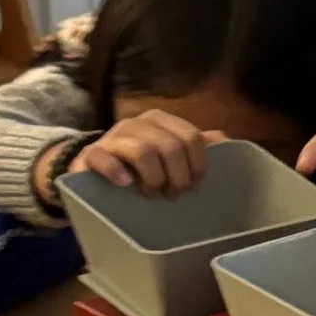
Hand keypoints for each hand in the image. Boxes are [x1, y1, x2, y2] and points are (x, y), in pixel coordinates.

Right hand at [73, 110, 220, 196]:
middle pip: (171, 147)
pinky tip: (126, 185)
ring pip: (144, 152)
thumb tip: (224, 140)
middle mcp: (137, 123)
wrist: (93, 173)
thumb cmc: (139, 167)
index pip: (191, 137)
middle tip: (173, 195)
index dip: (198, 165)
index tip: (194, 186)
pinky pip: (105, 158)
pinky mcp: (91, 154)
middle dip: (177, 177)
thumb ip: (194, 145)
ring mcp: (113, 137)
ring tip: (152, 193)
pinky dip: (118, 173)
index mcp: (160, 121)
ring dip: (154, 179)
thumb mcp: (168, 155)